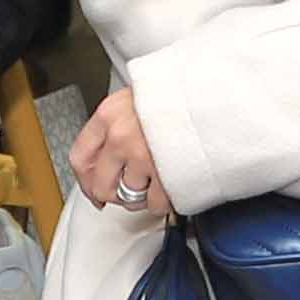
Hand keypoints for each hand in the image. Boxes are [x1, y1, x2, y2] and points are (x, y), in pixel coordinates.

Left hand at [70, 86, 174, 224]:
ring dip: (143, 196)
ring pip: (129, 198)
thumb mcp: (140, 95)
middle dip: (115, 194)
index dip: (86, 180)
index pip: (80, 157)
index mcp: (110, 114)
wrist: (219, 94)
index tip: (93, 189)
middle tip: (130, 189)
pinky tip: (173, 184)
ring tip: (159, 180)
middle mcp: (121, 137)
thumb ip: (117, 123)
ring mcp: (144, 158)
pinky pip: (155, 205)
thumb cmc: (183, 94)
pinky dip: (165, 200)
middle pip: (102, 186)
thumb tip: (103, 159)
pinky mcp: (167, 176)